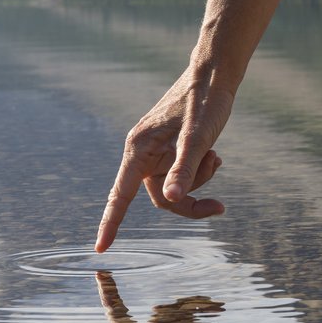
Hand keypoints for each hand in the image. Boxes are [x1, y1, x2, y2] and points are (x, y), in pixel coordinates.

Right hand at [94, 65, 233, 251]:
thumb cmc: (204, 102)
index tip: (101, 248)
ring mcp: (156, 149)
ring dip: (198, 179)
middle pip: (160, 196)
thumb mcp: (198, 138)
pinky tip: (214, 154)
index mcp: (139, 149)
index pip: (121, 195)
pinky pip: (181, 172)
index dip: (110, 222)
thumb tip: (170, 198)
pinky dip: (199, 169)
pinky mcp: (170, 147)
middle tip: (220, 206)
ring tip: (216, 157)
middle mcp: (143, 151)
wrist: (214, 74)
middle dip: (190, 198)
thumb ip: (184, 169)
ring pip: (174, 185)